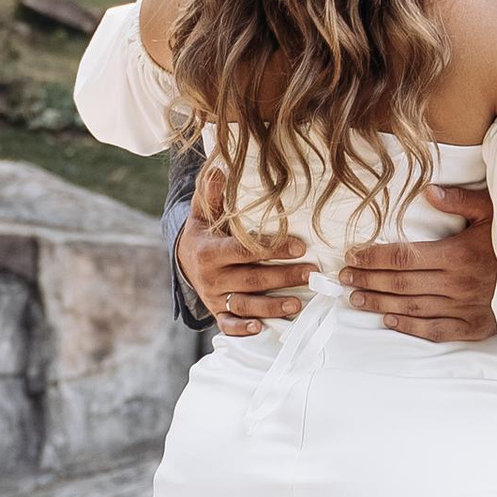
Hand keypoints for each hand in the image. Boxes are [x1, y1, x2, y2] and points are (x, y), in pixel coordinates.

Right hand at [176, 162, 312, 338]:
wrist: (184, 260)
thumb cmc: (204, 232)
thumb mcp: (203, 212)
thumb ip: (211, 193)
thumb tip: (219, 167)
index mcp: (209, 250)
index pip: (244, 251)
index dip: (272, 249)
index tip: (300, 245)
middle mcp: (211, 276)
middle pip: (251, 279)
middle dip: (283, 277)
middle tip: (312, 273)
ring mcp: (214, 297)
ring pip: (245, 304)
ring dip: (272, 306)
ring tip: (299, 303)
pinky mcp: (217, 312)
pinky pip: (229, 325)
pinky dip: (243, 329)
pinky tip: (263, 327)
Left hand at [339, 181, 496, 341]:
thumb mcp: (494, 211)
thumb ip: (460, 201)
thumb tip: (428, 191)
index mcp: (458, 254)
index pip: (404, 256)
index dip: (374, 257)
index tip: (353, 255)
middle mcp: (458, 284)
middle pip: (400, 283)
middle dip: (367, 279)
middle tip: (343, 277)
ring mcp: (466, 309)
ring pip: (412, 308)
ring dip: (380, 303)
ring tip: (355, 298)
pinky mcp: (475, 327)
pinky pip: (436, 330)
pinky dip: (411, 327)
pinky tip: (389, 320)